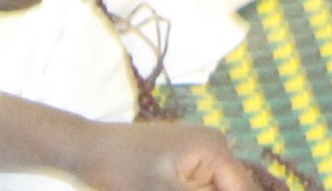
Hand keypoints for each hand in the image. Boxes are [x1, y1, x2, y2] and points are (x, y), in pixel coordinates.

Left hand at [0, 99, 261, 189]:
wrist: (88, 149)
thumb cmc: (123, 170)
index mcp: (215, 149)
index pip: (244, 189)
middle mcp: (216, 145)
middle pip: (234, 187)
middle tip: (171, 187)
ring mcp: (202, 151)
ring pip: (220, 186)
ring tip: (164, 185)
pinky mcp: (187, 160)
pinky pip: (206, 184)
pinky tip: (176, 186)